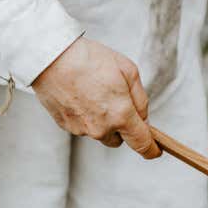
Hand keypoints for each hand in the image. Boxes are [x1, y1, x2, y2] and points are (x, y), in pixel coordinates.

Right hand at [32, 37, 160, 158]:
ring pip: (99, 133)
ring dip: (102, 121)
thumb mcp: (128, 71)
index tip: (155, 150)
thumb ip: (140, 99)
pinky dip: (85, 115)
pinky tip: (79, 95)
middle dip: (122, 127)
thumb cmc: (91, 59)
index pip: (141, 144)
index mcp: (121, 115)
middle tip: (116, 102)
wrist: (51, 57)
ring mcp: (81, 129)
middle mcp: (101, 128)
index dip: (151, 150)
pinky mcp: (65, 126)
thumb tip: (143, 117)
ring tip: (93, 93)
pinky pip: (82, 126)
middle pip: (119, 140)